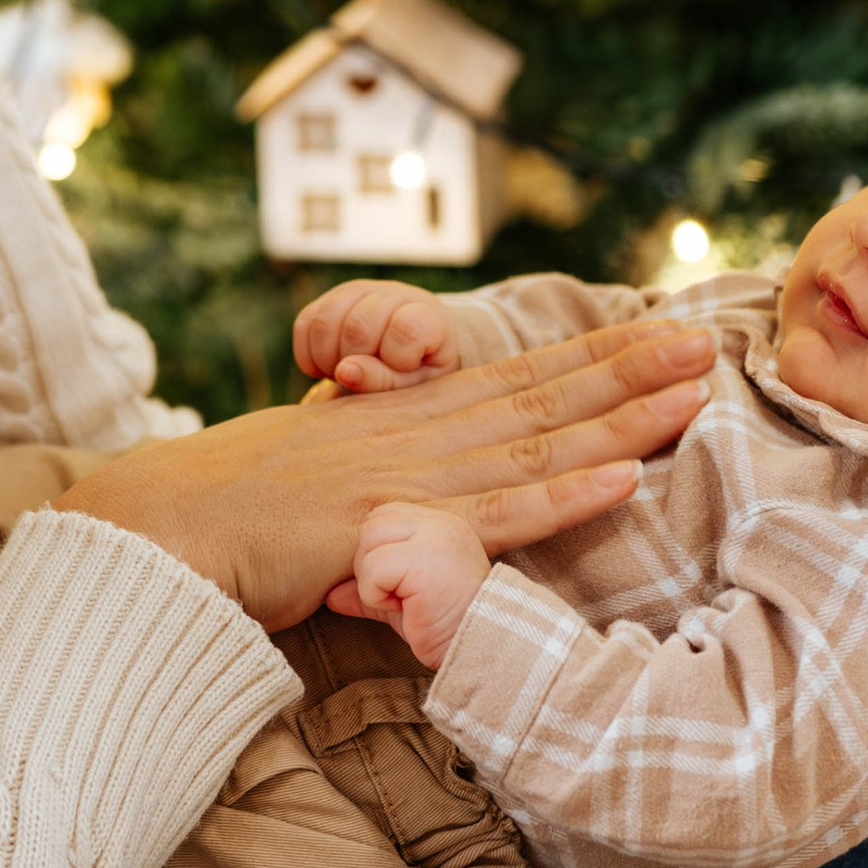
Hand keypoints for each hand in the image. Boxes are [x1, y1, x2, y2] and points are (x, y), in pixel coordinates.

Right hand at [74, 322, 712, 632]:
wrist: (160, 532)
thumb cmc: (234, 520)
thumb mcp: (325, 487)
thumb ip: (384, 493)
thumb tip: (415, 516)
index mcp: (400, 419)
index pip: (512, 380)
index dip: (587, 358)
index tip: (655, 334)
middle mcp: (414, 434)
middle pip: (539, 395)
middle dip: (626, 367)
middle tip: (707, 339)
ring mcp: (407, 477)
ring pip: (535, 442)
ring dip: (619, 416)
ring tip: (690, 389)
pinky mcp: (391, 528)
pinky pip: (492, 515)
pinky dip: (561, 496)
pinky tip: (621, 476)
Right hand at [293, 279, 465, 396]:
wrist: (410, 358)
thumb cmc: (417, 376)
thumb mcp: (414, 388)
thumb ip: (384, 381)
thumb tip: (344, 371)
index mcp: (427, 315)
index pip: (406, 328)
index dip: (396, 357)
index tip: (402, 370)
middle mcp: (393, 294)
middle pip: (358, 325)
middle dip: (355, 363)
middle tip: (364, 381)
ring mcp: (360, 291)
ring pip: (325, 320)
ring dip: (327, 358)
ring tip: (344, 375)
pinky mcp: (331, 298)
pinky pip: (305, 322)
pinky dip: (308, 354)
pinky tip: (327, 368)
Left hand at [328, 501, 489, 669]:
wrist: (482, 650)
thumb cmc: (446, 625)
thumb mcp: (402, 601)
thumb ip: (369, 588)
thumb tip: (330, 594)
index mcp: (438, 524)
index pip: (383, 517)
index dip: (376, 553)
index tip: (394, 586)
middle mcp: (438, 523)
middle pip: (371, 525)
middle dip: (369, 565)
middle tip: (395, 596)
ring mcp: (434, 537)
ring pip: (368, 542)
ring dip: (372, 581)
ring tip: (403, 602)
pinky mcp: (424, 560)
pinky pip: (373, 569)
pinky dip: (376, 595)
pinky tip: (405, 609)